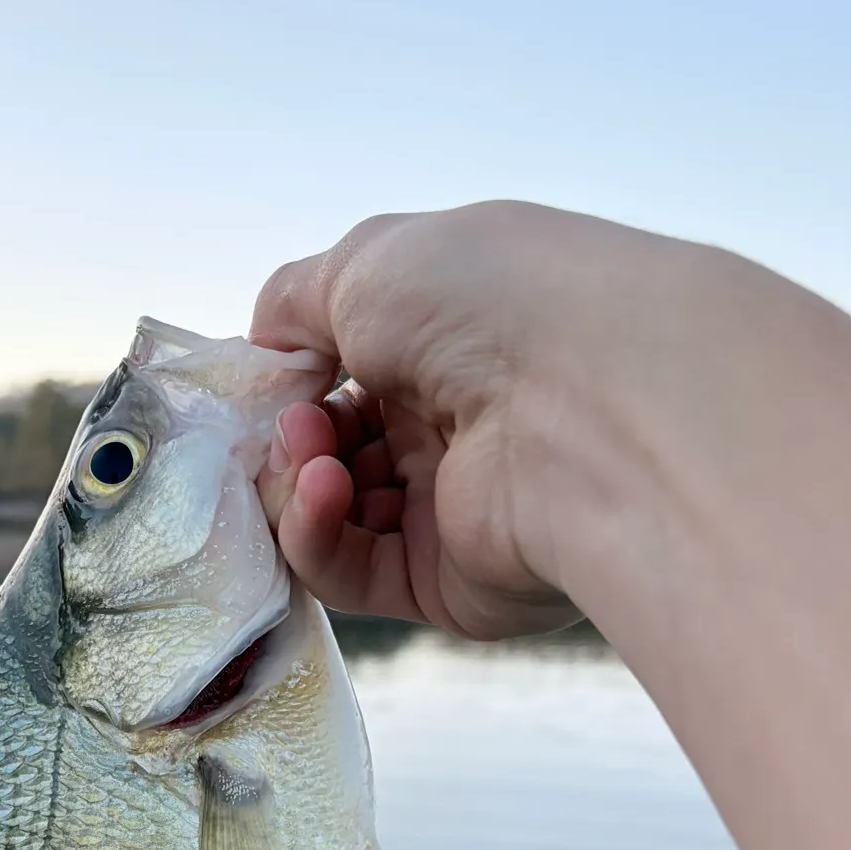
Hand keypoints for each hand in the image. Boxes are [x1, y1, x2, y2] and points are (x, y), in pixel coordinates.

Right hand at [251, 202, 712, 638]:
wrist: (588, 399)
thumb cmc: (488, 304)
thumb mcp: (368, 264)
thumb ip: (296, 301)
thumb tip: (262, 345)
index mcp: (448, 349)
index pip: (343, 379)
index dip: (291, 383)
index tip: (266, 383)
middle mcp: (453, 430)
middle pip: (328, 452)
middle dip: (290, 436)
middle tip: (291, 423)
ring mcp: (450, 512)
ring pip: (328, 517)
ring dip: (294, 483)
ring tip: (312, 455)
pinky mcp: (446, 585)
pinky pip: (350, 573)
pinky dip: (314, 535)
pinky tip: (322, 492)